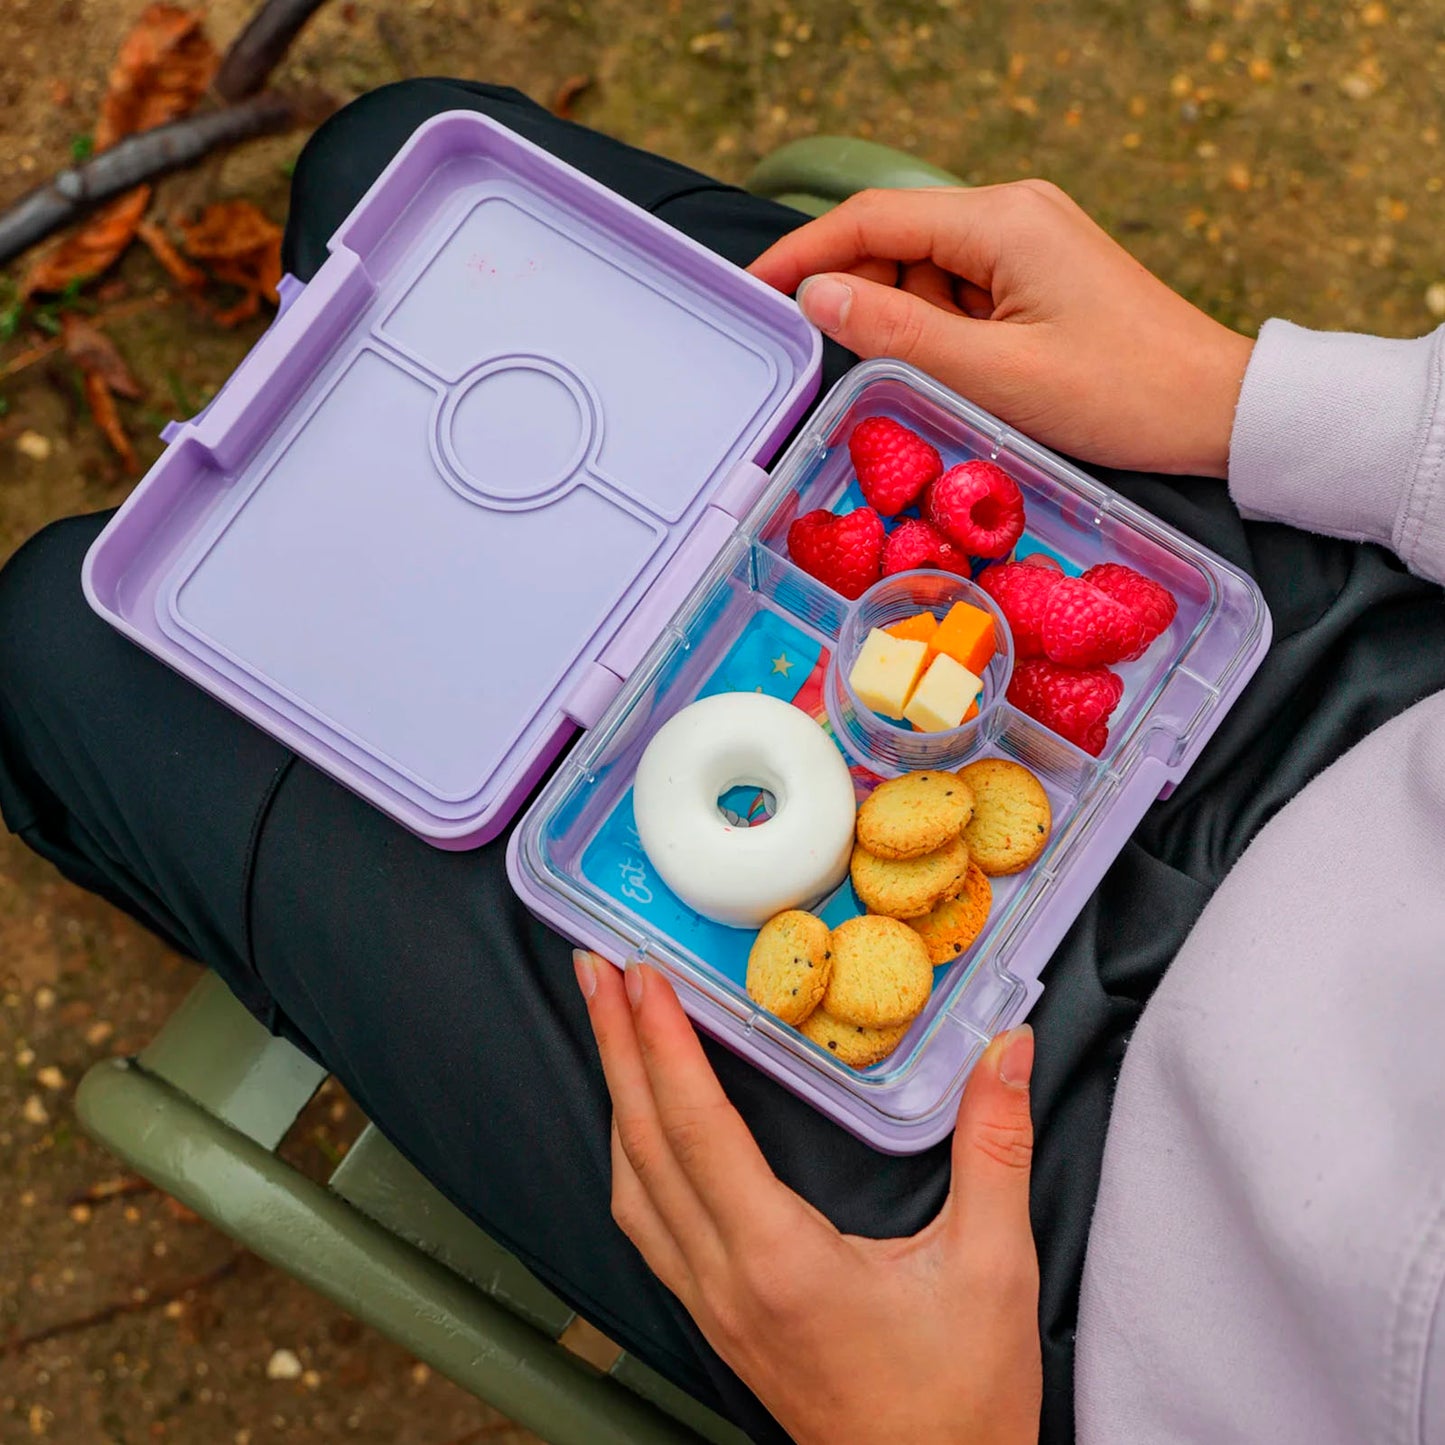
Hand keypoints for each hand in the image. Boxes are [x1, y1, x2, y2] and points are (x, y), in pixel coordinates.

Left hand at [574, 949, 1041, 1444]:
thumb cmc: (959, 1403)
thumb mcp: (994, 1268)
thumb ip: (996, 1147)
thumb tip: (1009, 1050)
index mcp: (780, 1262)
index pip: (700, 1130)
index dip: (665, 1045)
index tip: (640, 978)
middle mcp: (726, 1281)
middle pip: (646, 1145)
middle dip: (615, 1047)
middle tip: (593, 969)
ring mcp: (711, 1305)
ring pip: (632, 1186)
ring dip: (617, 1097)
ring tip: (608, 1028)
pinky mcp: (717, 1319)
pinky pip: (646, 1226)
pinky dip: (632, 1155)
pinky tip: (639, 1128)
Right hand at [749, 181, 1253, 477]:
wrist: (1216, 409)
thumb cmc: (1121, 395)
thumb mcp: (996, 377)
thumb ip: (898, 333)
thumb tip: (816, 297)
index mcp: (1001, 221)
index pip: (872, 219)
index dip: (803, 254)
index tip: (753, 292)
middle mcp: (1011, 214)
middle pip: (895, 242)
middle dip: (862, 300)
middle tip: (842, 368)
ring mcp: (1027, 243)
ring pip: (924, 274)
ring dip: (910, 328)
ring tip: (947, 385)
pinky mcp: (1036, 276)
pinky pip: (960, 296)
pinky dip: (943, 335)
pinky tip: (970, 377)